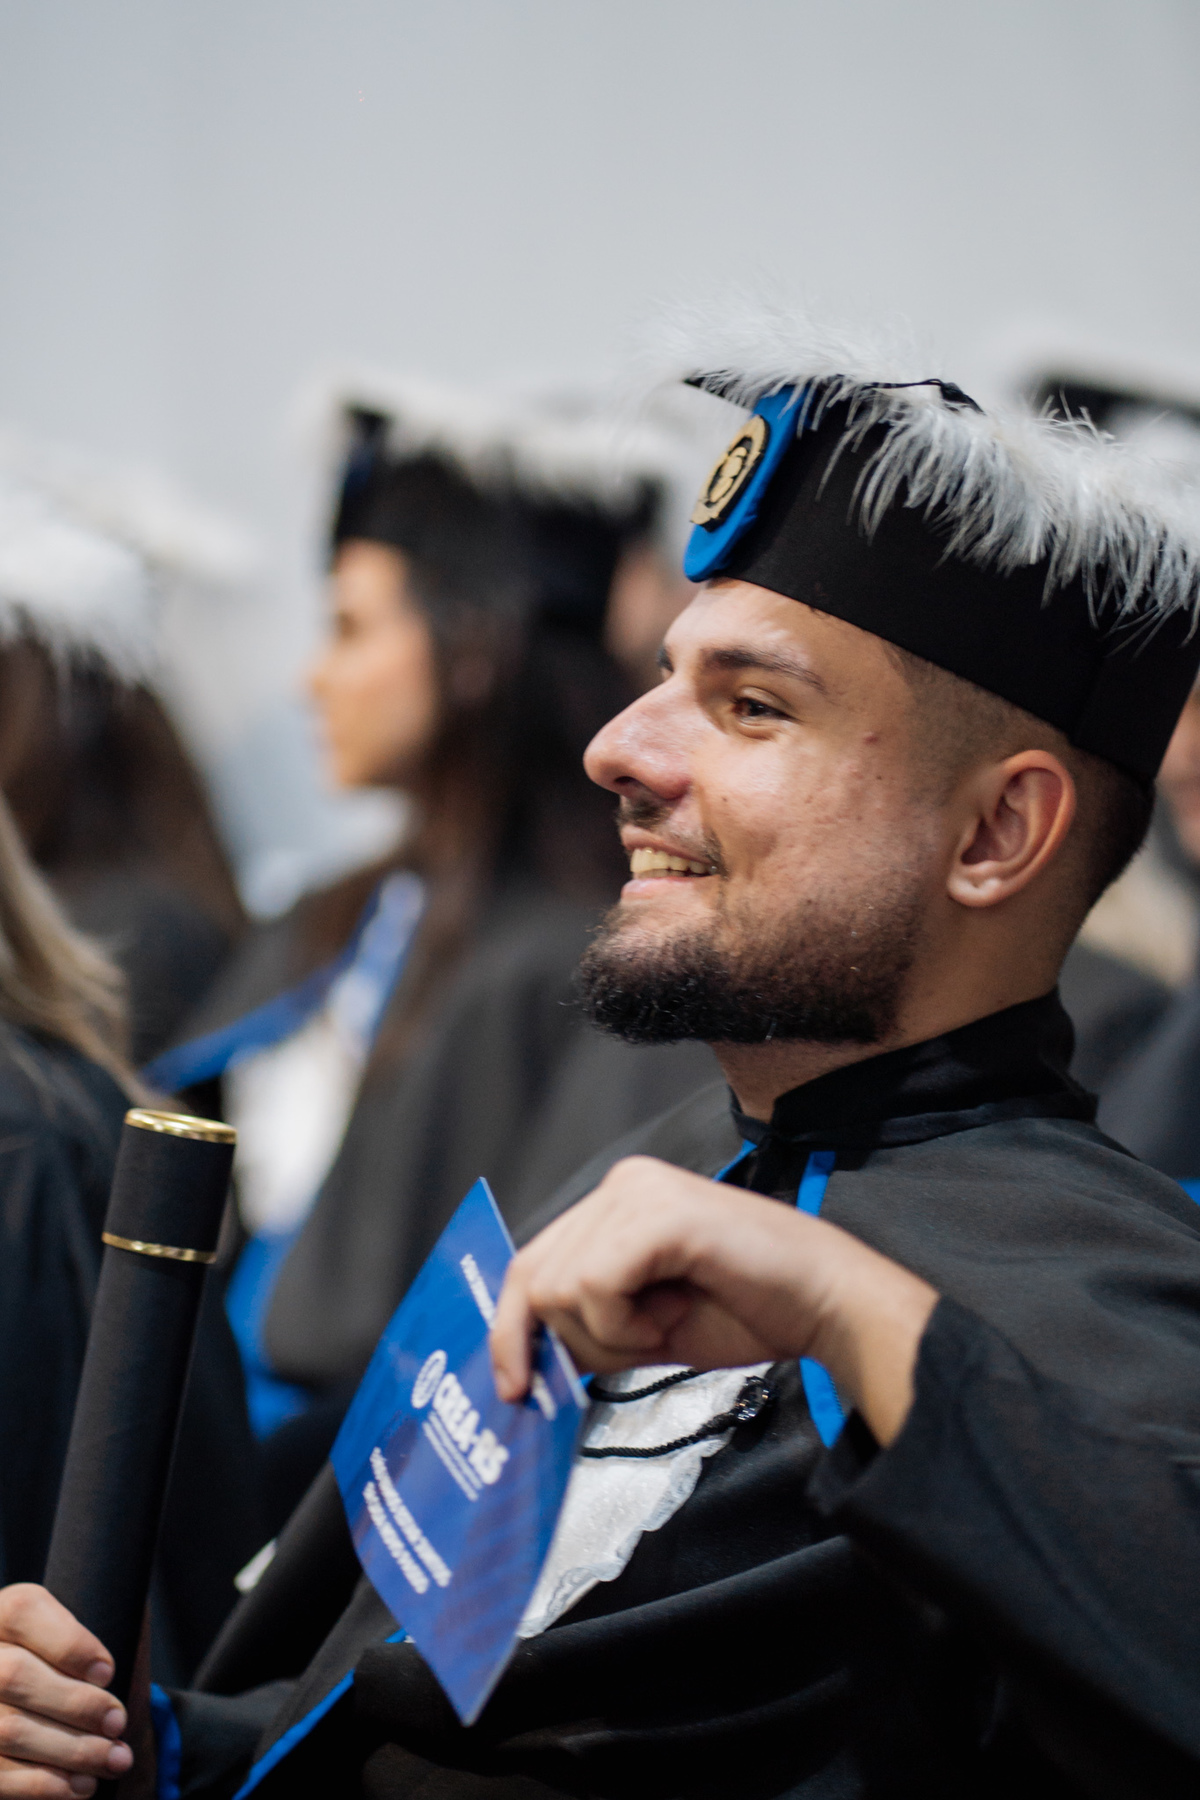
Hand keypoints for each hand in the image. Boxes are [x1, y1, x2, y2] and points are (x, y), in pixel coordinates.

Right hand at [0, 1586, 132, 1797]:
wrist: (62, 1722)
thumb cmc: (84, 1670)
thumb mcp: (97, 1625)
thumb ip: (107, 1607)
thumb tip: (128, 1601)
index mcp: (2, 1614)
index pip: (23, 1612)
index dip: (68, 1644)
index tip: (109, 1672)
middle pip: (14, 1676)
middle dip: (76, 1705)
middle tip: (119, 1722)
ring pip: (9, 1730)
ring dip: (71, 1750)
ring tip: (115, 1758)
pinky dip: (44, 1785)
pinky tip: (80, 1786)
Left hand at [491, 1157, 937, 1443]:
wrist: (825, 1304)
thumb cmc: (749, 1311)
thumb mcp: (645, 1325)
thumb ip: (588, 1327)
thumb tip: (526, 1361)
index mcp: (616, 1204)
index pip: (530, 1264)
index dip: (510, 1330)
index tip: (514, 1387)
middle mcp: (621, 1185)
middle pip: (534, 1278)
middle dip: (570, 1341)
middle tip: (632, 1352)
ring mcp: (638, 1192)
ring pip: (559, 1288)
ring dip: (611, 1334)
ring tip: (668, 1322)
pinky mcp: (658, 1212)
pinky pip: (595, 1285)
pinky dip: (627, 1324)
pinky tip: (673, 1316)